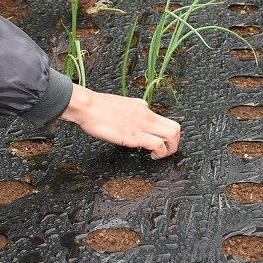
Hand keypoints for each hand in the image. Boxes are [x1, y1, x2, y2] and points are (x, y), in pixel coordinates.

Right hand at [60, 85, 180, 158]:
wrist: (88, 107)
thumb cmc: (97, 107)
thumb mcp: (120, 105)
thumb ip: (130, 111)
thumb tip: (133, 117)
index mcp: (142, 107)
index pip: (163, 119)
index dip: (164, 133)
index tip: (158, 141)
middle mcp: (146, 115)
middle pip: (175, 127)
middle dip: (175, 142)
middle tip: (166, 151)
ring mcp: (142, 125)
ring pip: (171, 135)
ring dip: (170, 149)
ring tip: (160, 155)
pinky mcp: (135, 136)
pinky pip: (157, 144)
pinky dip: (160, 153)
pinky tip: (152, 157)